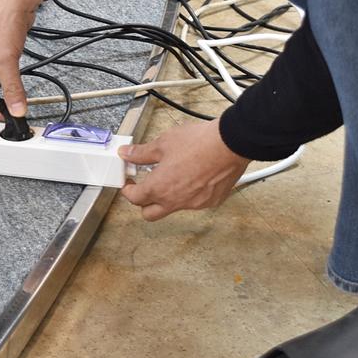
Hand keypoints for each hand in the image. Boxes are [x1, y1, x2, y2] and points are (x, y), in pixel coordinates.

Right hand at [0, 0, 62, 118]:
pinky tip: (18, 83)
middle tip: (13, 113)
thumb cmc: (1, 25)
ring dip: (5, 92)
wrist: (14, 3)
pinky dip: (10, 81)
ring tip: (16, 101)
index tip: (8, 119)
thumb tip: (17, 110)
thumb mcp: (6, 63)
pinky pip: (3, 73)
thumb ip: (13, 90)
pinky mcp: (0, 52)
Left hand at [119, 119, 249, 220]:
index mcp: (159, 188)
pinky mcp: (211, 202)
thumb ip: (142, 153)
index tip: (129, 182)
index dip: (128, 189)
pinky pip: (194, 203)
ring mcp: (194, 204)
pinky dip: (189, 194)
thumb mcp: (163, 143)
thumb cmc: (198, 143)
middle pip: (149, 214)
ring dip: (168, 197)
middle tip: (145, 186)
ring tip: (173, 176)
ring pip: (173, 208)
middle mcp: (175, 201)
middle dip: (143, 203)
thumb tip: (127, 153)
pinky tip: (194, 176)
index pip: (134, 198)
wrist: (230, 144)